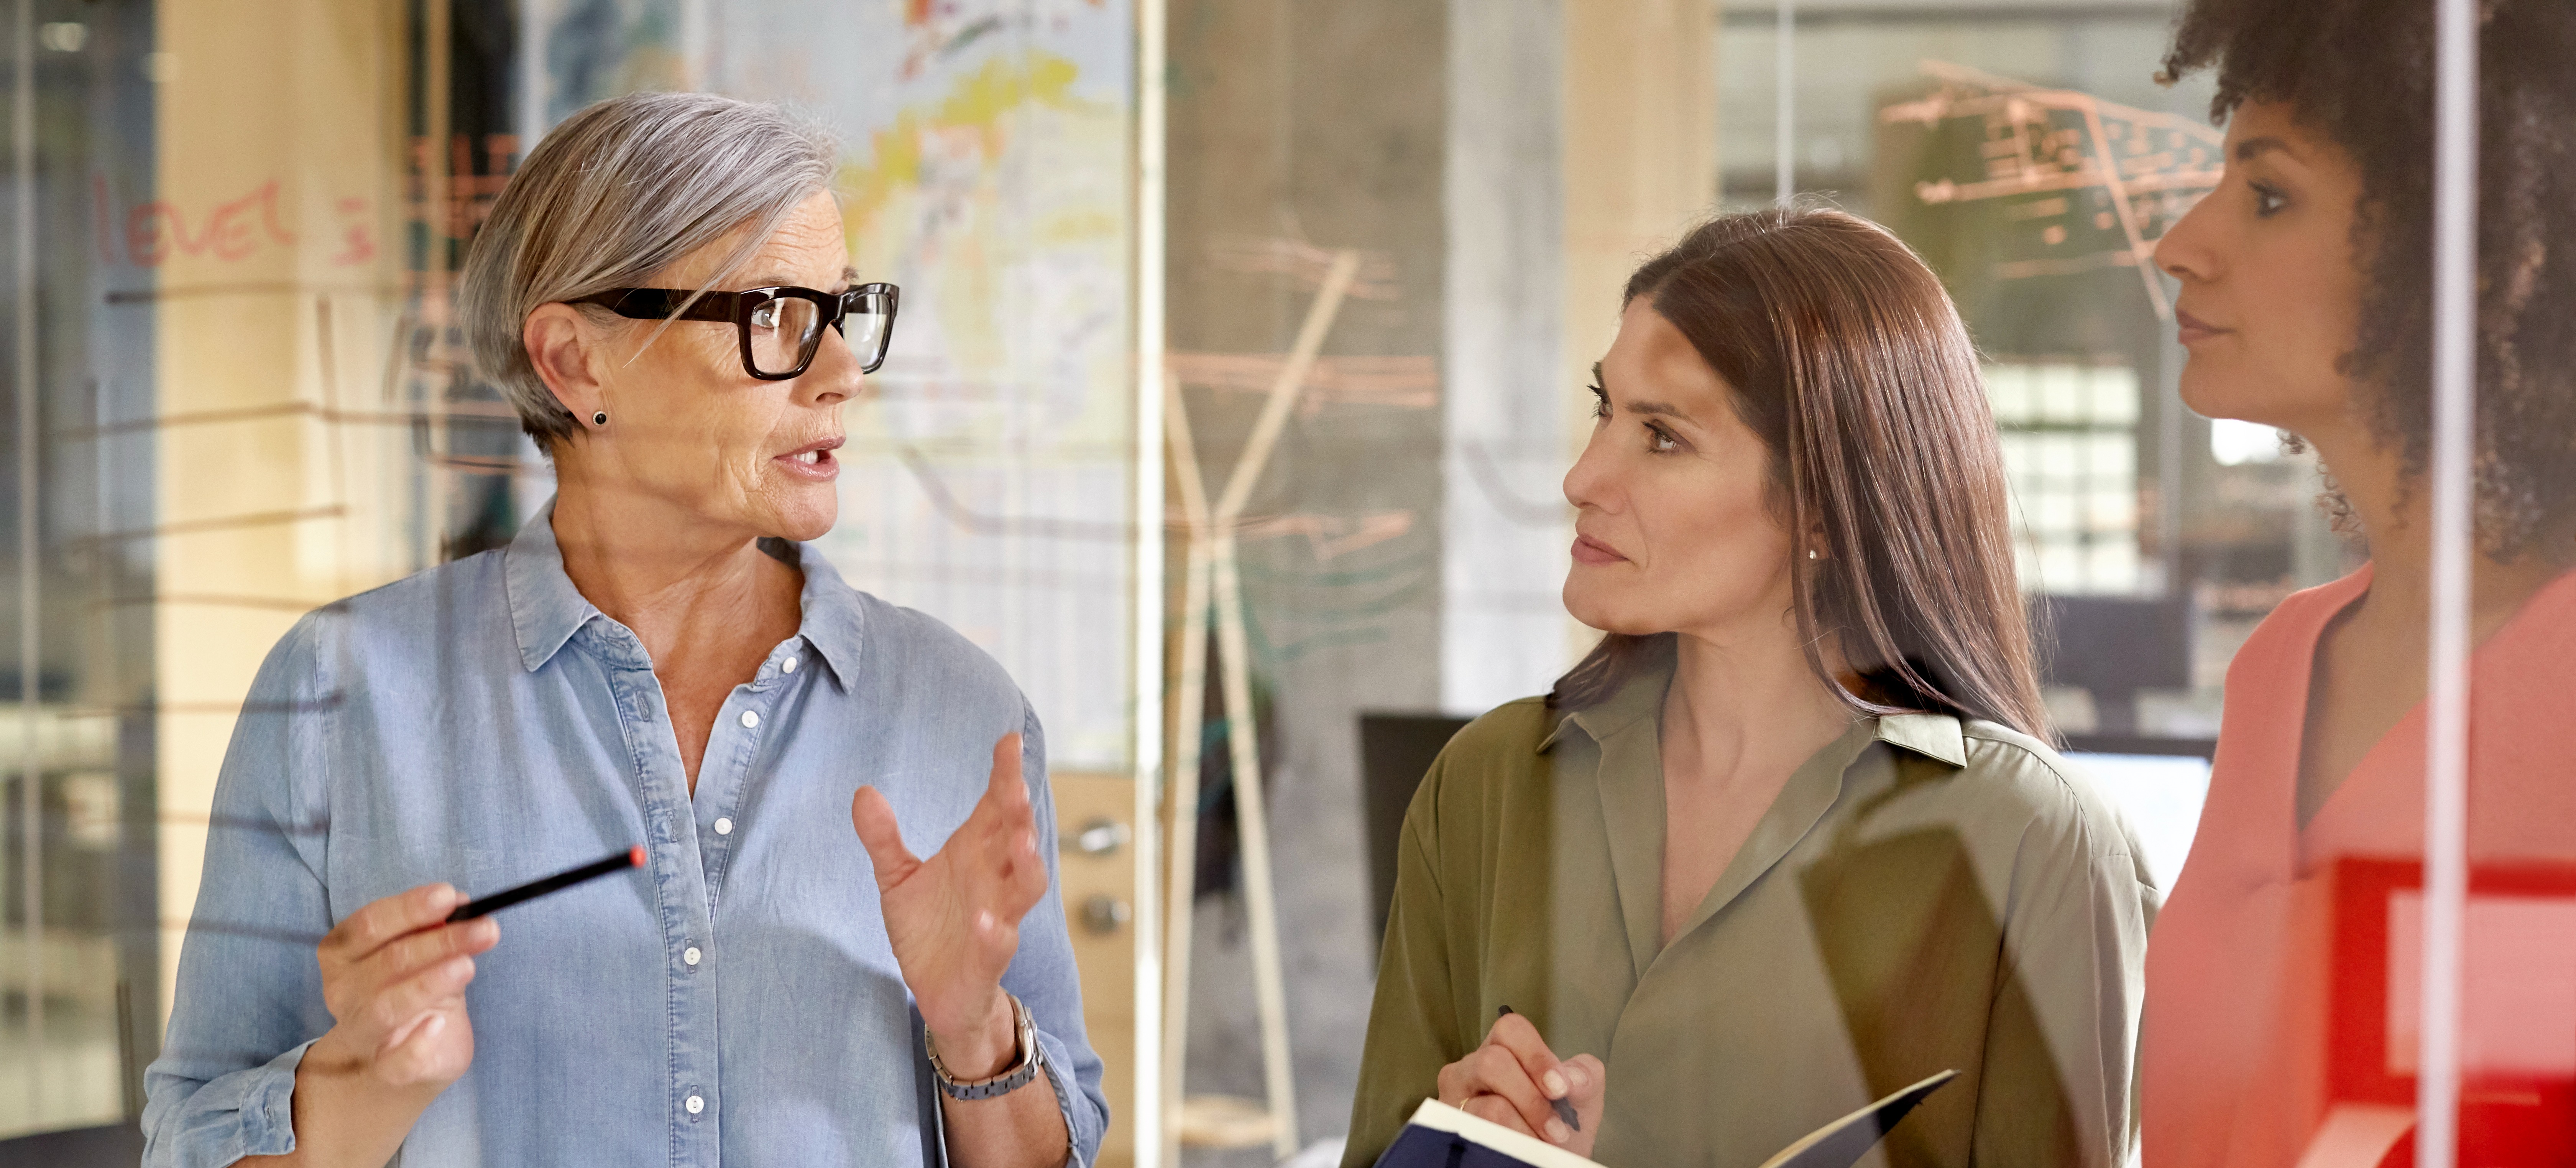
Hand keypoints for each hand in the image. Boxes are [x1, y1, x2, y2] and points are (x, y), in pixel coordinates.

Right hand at [304, 884, 497, 1092]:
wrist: (397, 1061)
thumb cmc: (410, 992)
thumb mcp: (423, 956)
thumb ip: (434, 931)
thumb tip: (458, 904)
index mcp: (344, 955)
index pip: (369, 925)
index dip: (410, 908)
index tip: (449, 896)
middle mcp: (343, 992)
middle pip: (387, 961)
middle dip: (440, 941)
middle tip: (485, 927)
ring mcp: (361, 1033)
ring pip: (385, 1007)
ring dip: (429, 983)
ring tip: (468, 966)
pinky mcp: (385, 1070)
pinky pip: (396, 1062)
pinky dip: (416, 1044)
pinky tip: (439, 1023)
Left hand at [852, 732, 1049, 1078]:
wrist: (936, 993)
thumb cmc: (928, 928)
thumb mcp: (897, 879)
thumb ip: (883, 839)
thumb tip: (862, 792)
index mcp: (976, 853)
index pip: (997, 806)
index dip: (1006, 775)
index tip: (1009, 741)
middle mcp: (994, 881)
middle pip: (1017, 838)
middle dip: (1020, 812)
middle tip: (1014, 783)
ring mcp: (997, 919)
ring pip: (1025, 888)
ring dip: (1028, 865)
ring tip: (1022, 843)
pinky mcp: (988, 959)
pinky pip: (998, 944)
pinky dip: (995, 933)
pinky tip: (988, 922)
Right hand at [1435, 1012, 1605, 1153]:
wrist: (1545, 1164)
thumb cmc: (1558, 1129)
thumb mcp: (1581, 1100)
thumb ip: (1585, 1077)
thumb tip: (1572, 1079)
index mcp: (1501, 1050)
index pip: (1510, 1029)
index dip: (1537, 1057)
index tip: (1560, 1089)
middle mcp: (1469, 1070)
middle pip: (1492, 1063)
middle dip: (1532, 1100)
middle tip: (1557, 1129)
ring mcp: (1454, 1101)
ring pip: (1489, 1106)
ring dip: (1526, 1130)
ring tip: (1540, 1145)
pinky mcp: (1450, 1130)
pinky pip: (1481, 1136)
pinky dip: (1511, 1145)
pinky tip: (1521, 1152)